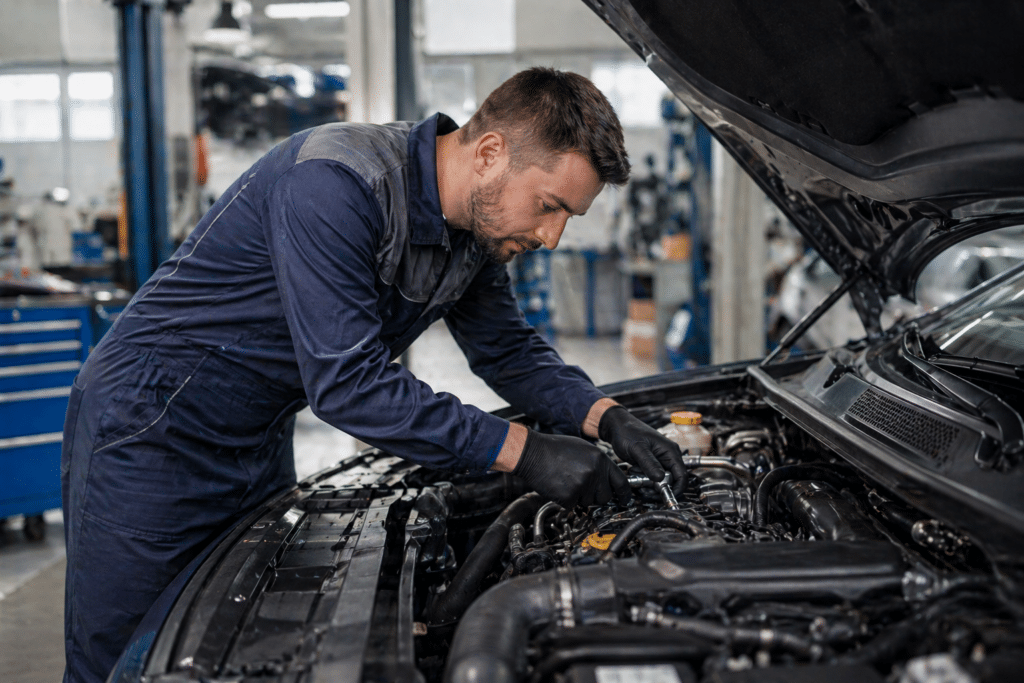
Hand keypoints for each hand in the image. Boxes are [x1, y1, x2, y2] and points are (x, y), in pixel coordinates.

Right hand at [512, 430, 630, 507]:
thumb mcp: (583, 448)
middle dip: (596, 496)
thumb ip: (598, 463)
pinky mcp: (569, 496)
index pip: (621, 482)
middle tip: (583, 487)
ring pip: (588, 502)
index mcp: (600, 459)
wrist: (531, 452)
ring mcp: (582, 485)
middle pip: (605, 497)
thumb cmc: (553, 448)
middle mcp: (594, 473)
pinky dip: (566, 500)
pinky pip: (573, 505)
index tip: (625, 499)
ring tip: (567, 481)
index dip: (624, 493)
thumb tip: (607, 477)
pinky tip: (558, 486)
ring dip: (579, 497)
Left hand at [599, 405, 686, 493]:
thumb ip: (649, 463)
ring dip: (649, 484)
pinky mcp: (651, 462)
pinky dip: (644, 479)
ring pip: (661, 480)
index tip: (665, 497)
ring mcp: (660, 459)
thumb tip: (660, 478)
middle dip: (658, 487)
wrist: (616, 425)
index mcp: (670, 451)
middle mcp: (668, 455)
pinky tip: (634, 474)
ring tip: (636, 478)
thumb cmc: (627, 431)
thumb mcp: (637, 449)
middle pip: (671, 480)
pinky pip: (652, 476)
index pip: (682, 475)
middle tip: (644, 489)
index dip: (676, 488)